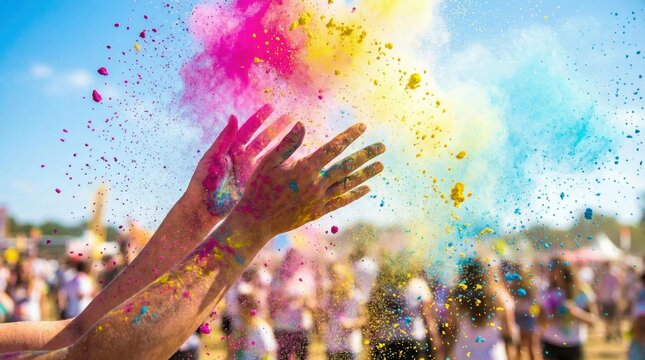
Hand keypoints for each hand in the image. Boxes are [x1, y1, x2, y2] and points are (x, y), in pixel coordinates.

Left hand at [180, 104, 290, 224]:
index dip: (260, 118)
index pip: (248, 129)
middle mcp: (241, 157)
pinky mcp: (253, 182)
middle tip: (291, 118)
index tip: (272, 107)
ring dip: (281, 144)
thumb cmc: (203, 184)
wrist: (203, 210)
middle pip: (262, 138)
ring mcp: (248, 170)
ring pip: (268, 153)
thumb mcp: (213, 159)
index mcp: (230, 148)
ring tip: (296, 136)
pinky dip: (280, 164)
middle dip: (276, 128)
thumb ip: (224, 139)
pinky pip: (269, 170)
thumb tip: (233, 116)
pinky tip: (293, 160)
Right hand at [233, 122, 384, 238]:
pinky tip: (367, 188)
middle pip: (347, 167)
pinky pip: (341, 202)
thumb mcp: (268, 162)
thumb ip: (287, 143)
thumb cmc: (258, 188)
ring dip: (366, 174)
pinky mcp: (317, 212)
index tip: (362, 126)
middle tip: (382, 146)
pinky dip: (354, 194)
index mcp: (305, 169)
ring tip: (381, 165)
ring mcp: (319, 200)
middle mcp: (316, 185)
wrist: (256, 221)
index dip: (349, 136)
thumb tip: (302, 123)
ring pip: (347, 184)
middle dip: (366, 155)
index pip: (332, 148)